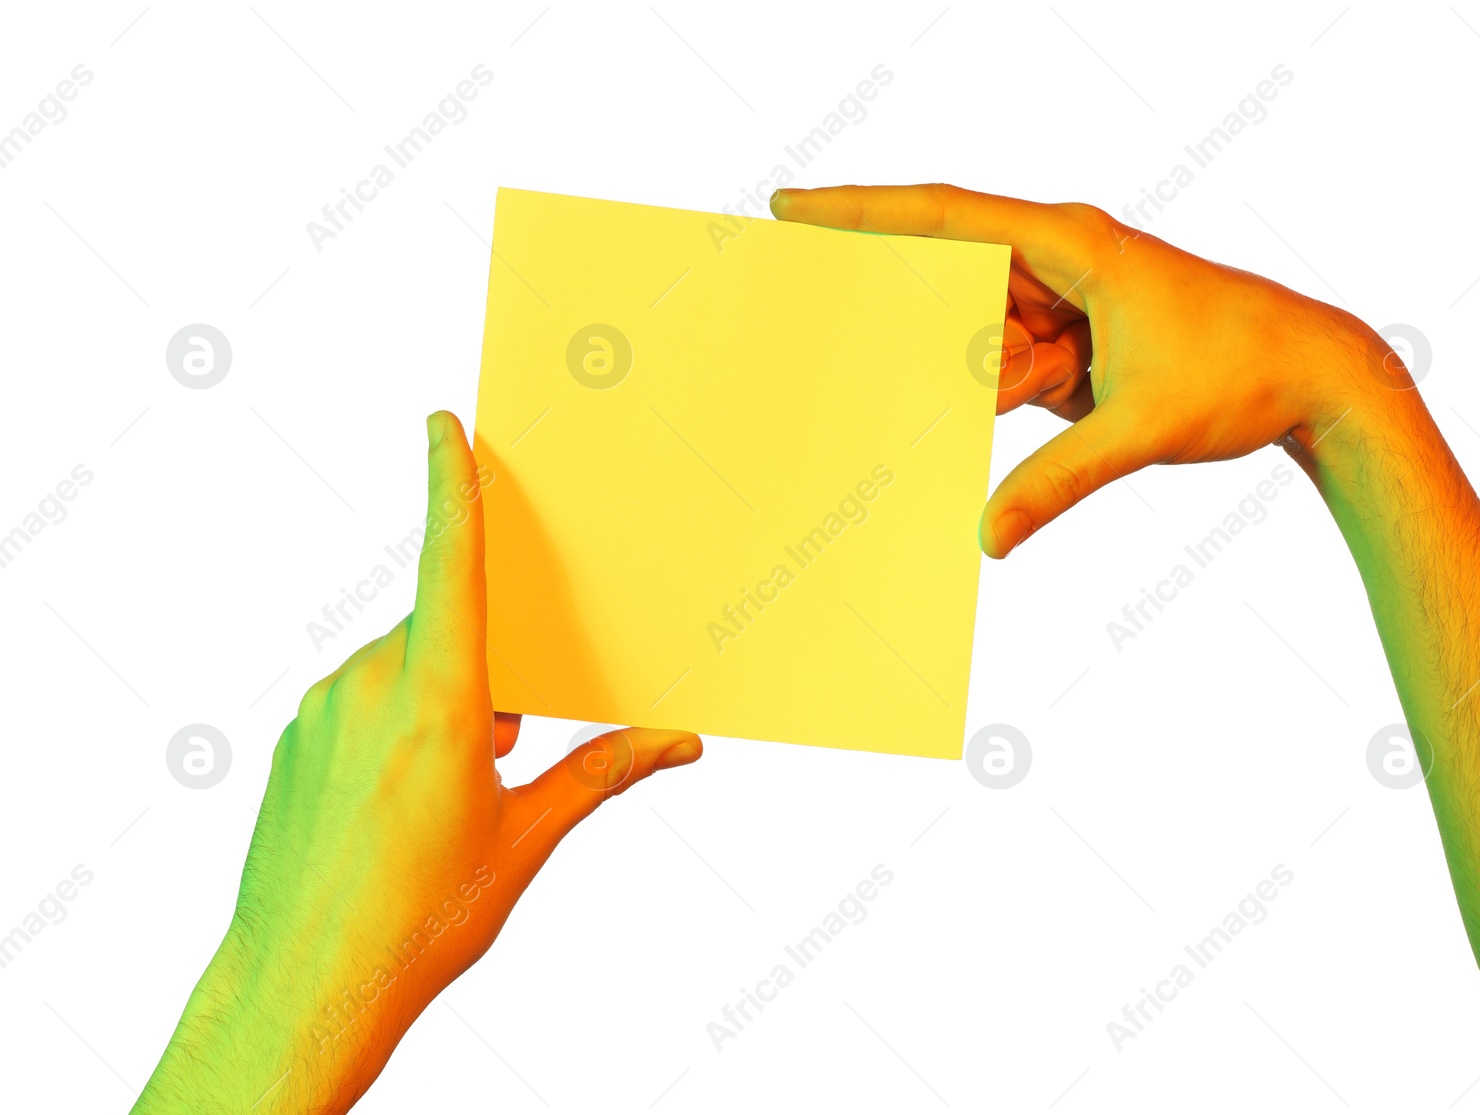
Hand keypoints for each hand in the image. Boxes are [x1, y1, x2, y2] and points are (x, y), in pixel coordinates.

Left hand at [133, 412, 701, 1113]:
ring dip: (435, 700)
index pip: (449, 564)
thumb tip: (677, 743)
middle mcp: (369, 688)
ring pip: (398, 666)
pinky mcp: (295, 741)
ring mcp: (321, 712)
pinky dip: (391, 724)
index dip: (450, 486)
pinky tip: (398, 803)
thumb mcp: (524, 840)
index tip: (442, 426)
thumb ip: (600, 772)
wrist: (302, 989)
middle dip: (480, 668)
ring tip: (447, 792)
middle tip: (501, 746)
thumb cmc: (416, 921)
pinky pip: (357, 700)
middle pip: (441, 628)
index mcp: (437, 701)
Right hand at [771, 184, 1404, 556]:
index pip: (944, 216)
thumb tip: (989, 538)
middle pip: (951, 279)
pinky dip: (995, 392)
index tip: (791, 208)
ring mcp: (1066, 303)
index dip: (859, 211)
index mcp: (1074, 244)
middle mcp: (1062, 260)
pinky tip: (1010, 408)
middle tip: (879, 337)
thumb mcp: (1143, 429)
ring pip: (979, 334)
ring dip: (979, 375)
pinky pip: (1006, 365)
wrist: (1317, 377)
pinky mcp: (1073, 344)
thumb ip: (1060, 481)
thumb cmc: (1243, 374)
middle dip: (910, 312)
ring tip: (1035, 396)